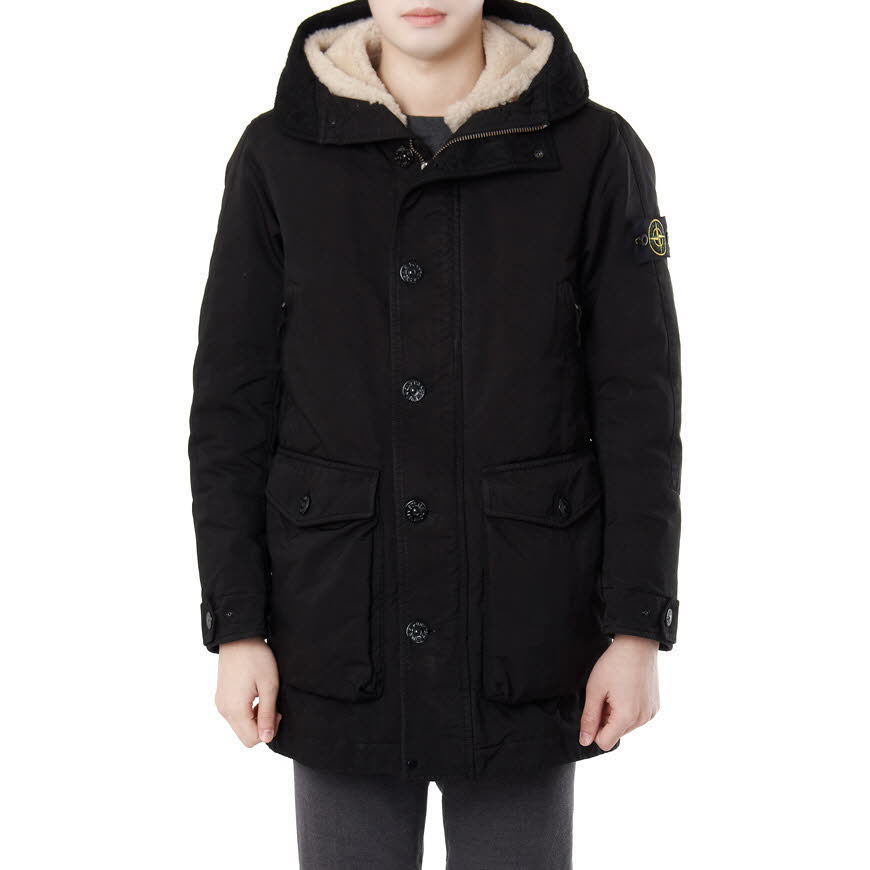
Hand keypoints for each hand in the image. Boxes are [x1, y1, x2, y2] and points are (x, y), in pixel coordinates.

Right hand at [215, 637, 281, 746]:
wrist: (239, 638)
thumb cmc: (256, 658)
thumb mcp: (269, 686)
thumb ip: (267, 714)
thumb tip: (266, 739)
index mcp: (235, 710)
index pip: (252, 739)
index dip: (269, 729)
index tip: (277, 711)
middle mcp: (224, 710)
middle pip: (245, 736)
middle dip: (262, 727)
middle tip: (272, 706)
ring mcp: (221, 704)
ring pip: (240, 727)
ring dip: (254, 719)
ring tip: (264, 698)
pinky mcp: (221, 697)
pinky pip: (234, 716)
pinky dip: (247, 712)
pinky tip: (255, 696)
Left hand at [579, 634, 658, 750]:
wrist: (637, 644)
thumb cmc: (614, 664)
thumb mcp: (595, 689)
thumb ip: (589, 718)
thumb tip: (584, 741)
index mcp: (626, 717)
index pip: (604, 742)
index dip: (593, 729)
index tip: (593, 710)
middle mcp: (642, 720)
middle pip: (615, 734)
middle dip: (606, 720)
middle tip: (605, 695)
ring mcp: (650, 713)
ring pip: (626, 726)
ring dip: (616, 715)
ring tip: (616, 691)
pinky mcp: (655, 707)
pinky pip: (637, 718)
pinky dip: (628, 709)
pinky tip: (626, 690)